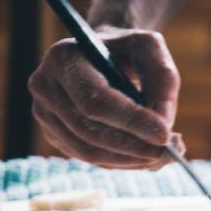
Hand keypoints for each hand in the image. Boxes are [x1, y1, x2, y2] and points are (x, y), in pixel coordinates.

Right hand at [28, 26, 183, 168]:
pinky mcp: (52, 133)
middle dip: (130, 146)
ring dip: (126, 159)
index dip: (130, 121)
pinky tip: (140, 156)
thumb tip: (163, 126)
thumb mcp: (150, 49)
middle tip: (166, 152)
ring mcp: (44, 113)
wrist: (100, 54)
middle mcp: (44, 86)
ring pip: (86, 150)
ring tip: (158, 156)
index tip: (164, 135)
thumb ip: (163, 80)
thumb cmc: (126, 50)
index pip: (95, 99)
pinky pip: (86, 156)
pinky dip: (116, 161)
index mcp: (63, 57)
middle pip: (87, 130)